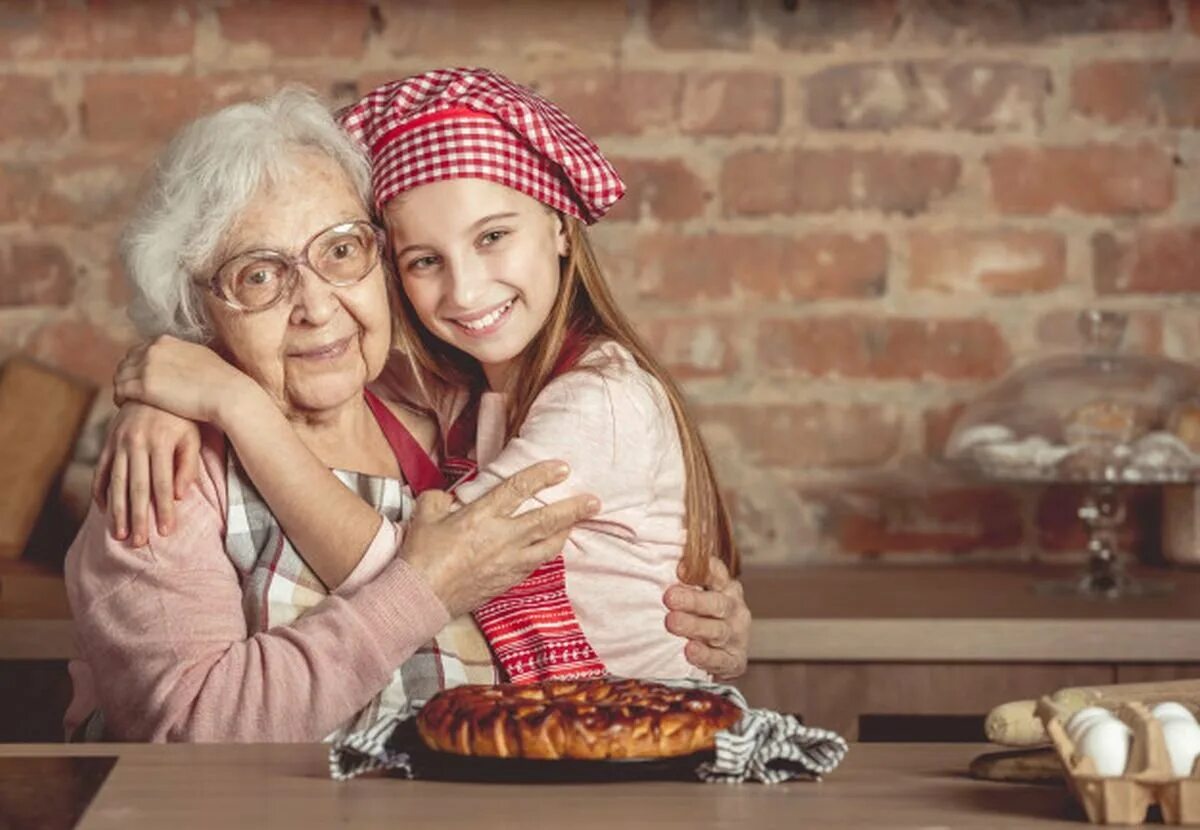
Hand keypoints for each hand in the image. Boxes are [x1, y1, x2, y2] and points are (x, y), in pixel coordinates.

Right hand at [93, 403, 201, 544]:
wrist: (154, 386)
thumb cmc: (182, 416)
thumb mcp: (192, 436)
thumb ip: (188, 465)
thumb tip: (180, 496)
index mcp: (161, 442)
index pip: (163, 484)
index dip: (164, 509)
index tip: (166, 531)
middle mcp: (136, 443)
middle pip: (137, 487)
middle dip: (138, 517)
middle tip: (138, 542)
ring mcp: (119, 442)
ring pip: (116, 482)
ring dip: (117, 510)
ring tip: (119, 535)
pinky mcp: (108, 441)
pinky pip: (101, 470)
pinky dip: (100, 491)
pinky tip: (104, 510)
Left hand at [113, 335, 255, 427]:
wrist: (227, 393)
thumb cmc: (221, 380)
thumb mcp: (201, 356)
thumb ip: (184, 355)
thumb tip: (184, 361)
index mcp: (165, 341)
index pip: (140, 349)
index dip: (139, 364)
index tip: (142, 377)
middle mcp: (152, 349)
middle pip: (127, 361)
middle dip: (128, 375)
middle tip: (131, 390)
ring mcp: (146, 366)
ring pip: (120, 375)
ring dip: (122, 387)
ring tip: (128, 400)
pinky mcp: (143, 386)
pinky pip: (120, 391)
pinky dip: (120, 398)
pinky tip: (127, 406)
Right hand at [401, 460, 600, 617]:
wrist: (420, 597)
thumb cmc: (421, 555)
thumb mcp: (425, 515)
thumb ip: (440, 499)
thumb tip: (449, 497)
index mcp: (483, 516)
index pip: (519, 489)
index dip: (543, 475)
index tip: (562, 468)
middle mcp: (503, 538)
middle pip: (548, 520)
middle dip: (574, 509)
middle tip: (594, 501)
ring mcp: (509, 563)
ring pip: (549, 547)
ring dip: (565, 534)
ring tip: (574, 524)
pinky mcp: (508, 582)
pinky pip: (535, 565)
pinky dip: (545, 554)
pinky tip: (547, 549)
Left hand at [664, 557, 750, 679]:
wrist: (719, 655)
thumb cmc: (699, 617)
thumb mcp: (695, 594)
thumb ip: (680, 580)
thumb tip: (646, 552)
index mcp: (726, 587)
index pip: (717, 574)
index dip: (702, 570)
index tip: (679, 568)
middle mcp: (734, 609)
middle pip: (717, 603)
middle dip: (693, 600)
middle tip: (669, 597)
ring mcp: (737, 636)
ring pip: (718, 630)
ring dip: (695, 626)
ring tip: (672, 622)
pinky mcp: (734, 661)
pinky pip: (720, 659)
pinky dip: (705, 656)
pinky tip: (690, 652)